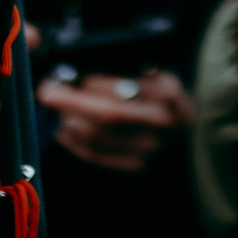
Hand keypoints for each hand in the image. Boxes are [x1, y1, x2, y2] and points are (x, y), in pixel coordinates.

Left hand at [36, 69, 195, 172]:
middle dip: (70, 101)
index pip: (126, 88)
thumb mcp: (162, 77)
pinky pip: (94, 155)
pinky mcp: (134, 166)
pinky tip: (64, 128)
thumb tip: (87, 72)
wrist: (190, 139)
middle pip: (108, 114)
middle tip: (47, 90)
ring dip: (69, 119)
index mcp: (167, 94)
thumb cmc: (168, 102)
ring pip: (97, 136)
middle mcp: (159, 124)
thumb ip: (134, 71)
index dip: (92, 84)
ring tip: (59, 108)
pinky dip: (73, 141)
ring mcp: (147, 148)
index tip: (69, 74)